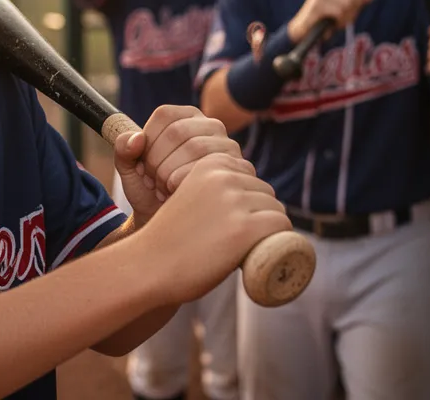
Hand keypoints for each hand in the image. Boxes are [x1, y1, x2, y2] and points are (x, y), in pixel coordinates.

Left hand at [114, 105, 240, 223]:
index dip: (148, 142)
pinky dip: (187, 185)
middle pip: (178, 132)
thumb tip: (136, 139)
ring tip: (165, 189)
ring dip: (171, 174)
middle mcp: (212, 126)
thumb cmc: (151, 193)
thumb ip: (124, 151)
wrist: (171, 225)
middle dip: (158, 161)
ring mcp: (229, 147)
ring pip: (195, 147)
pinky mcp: (241, 169)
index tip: (144, 164)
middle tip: (154, 182)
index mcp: (186, 117)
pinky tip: (180, 195)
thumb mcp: (131, 171)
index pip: (165, 116)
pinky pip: (210, 170)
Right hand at [133, 152, 290, 304]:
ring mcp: (235, 201)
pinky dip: (279, 241)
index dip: (245, 201)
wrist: (148, 266)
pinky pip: (281, 226)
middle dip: (258, 215)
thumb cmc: (168, 238)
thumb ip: (214, 190)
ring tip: (245, 248)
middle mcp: (225, 176)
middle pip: (265, 192)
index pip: (250, 177)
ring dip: (267, 229)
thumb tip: (252, 201)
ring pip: (275, 210)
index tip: (230, 222)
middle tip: (236, 240)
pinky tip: (263, 252)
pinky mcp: (245, 227)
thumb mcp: (190, 195)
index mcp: (211, 163)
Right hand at [287, 0, 373, 42]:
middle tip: (347, 15)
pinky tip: (334, 24)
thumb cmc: (325, 19)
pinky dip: (340, 21)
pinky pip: (340, 12)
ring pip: (348, 2)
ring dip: (347, 16)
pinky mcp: (317, 6)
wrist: (302, 32)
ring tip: (339, 21)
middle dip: (356, 5)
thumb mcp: (344, 7)